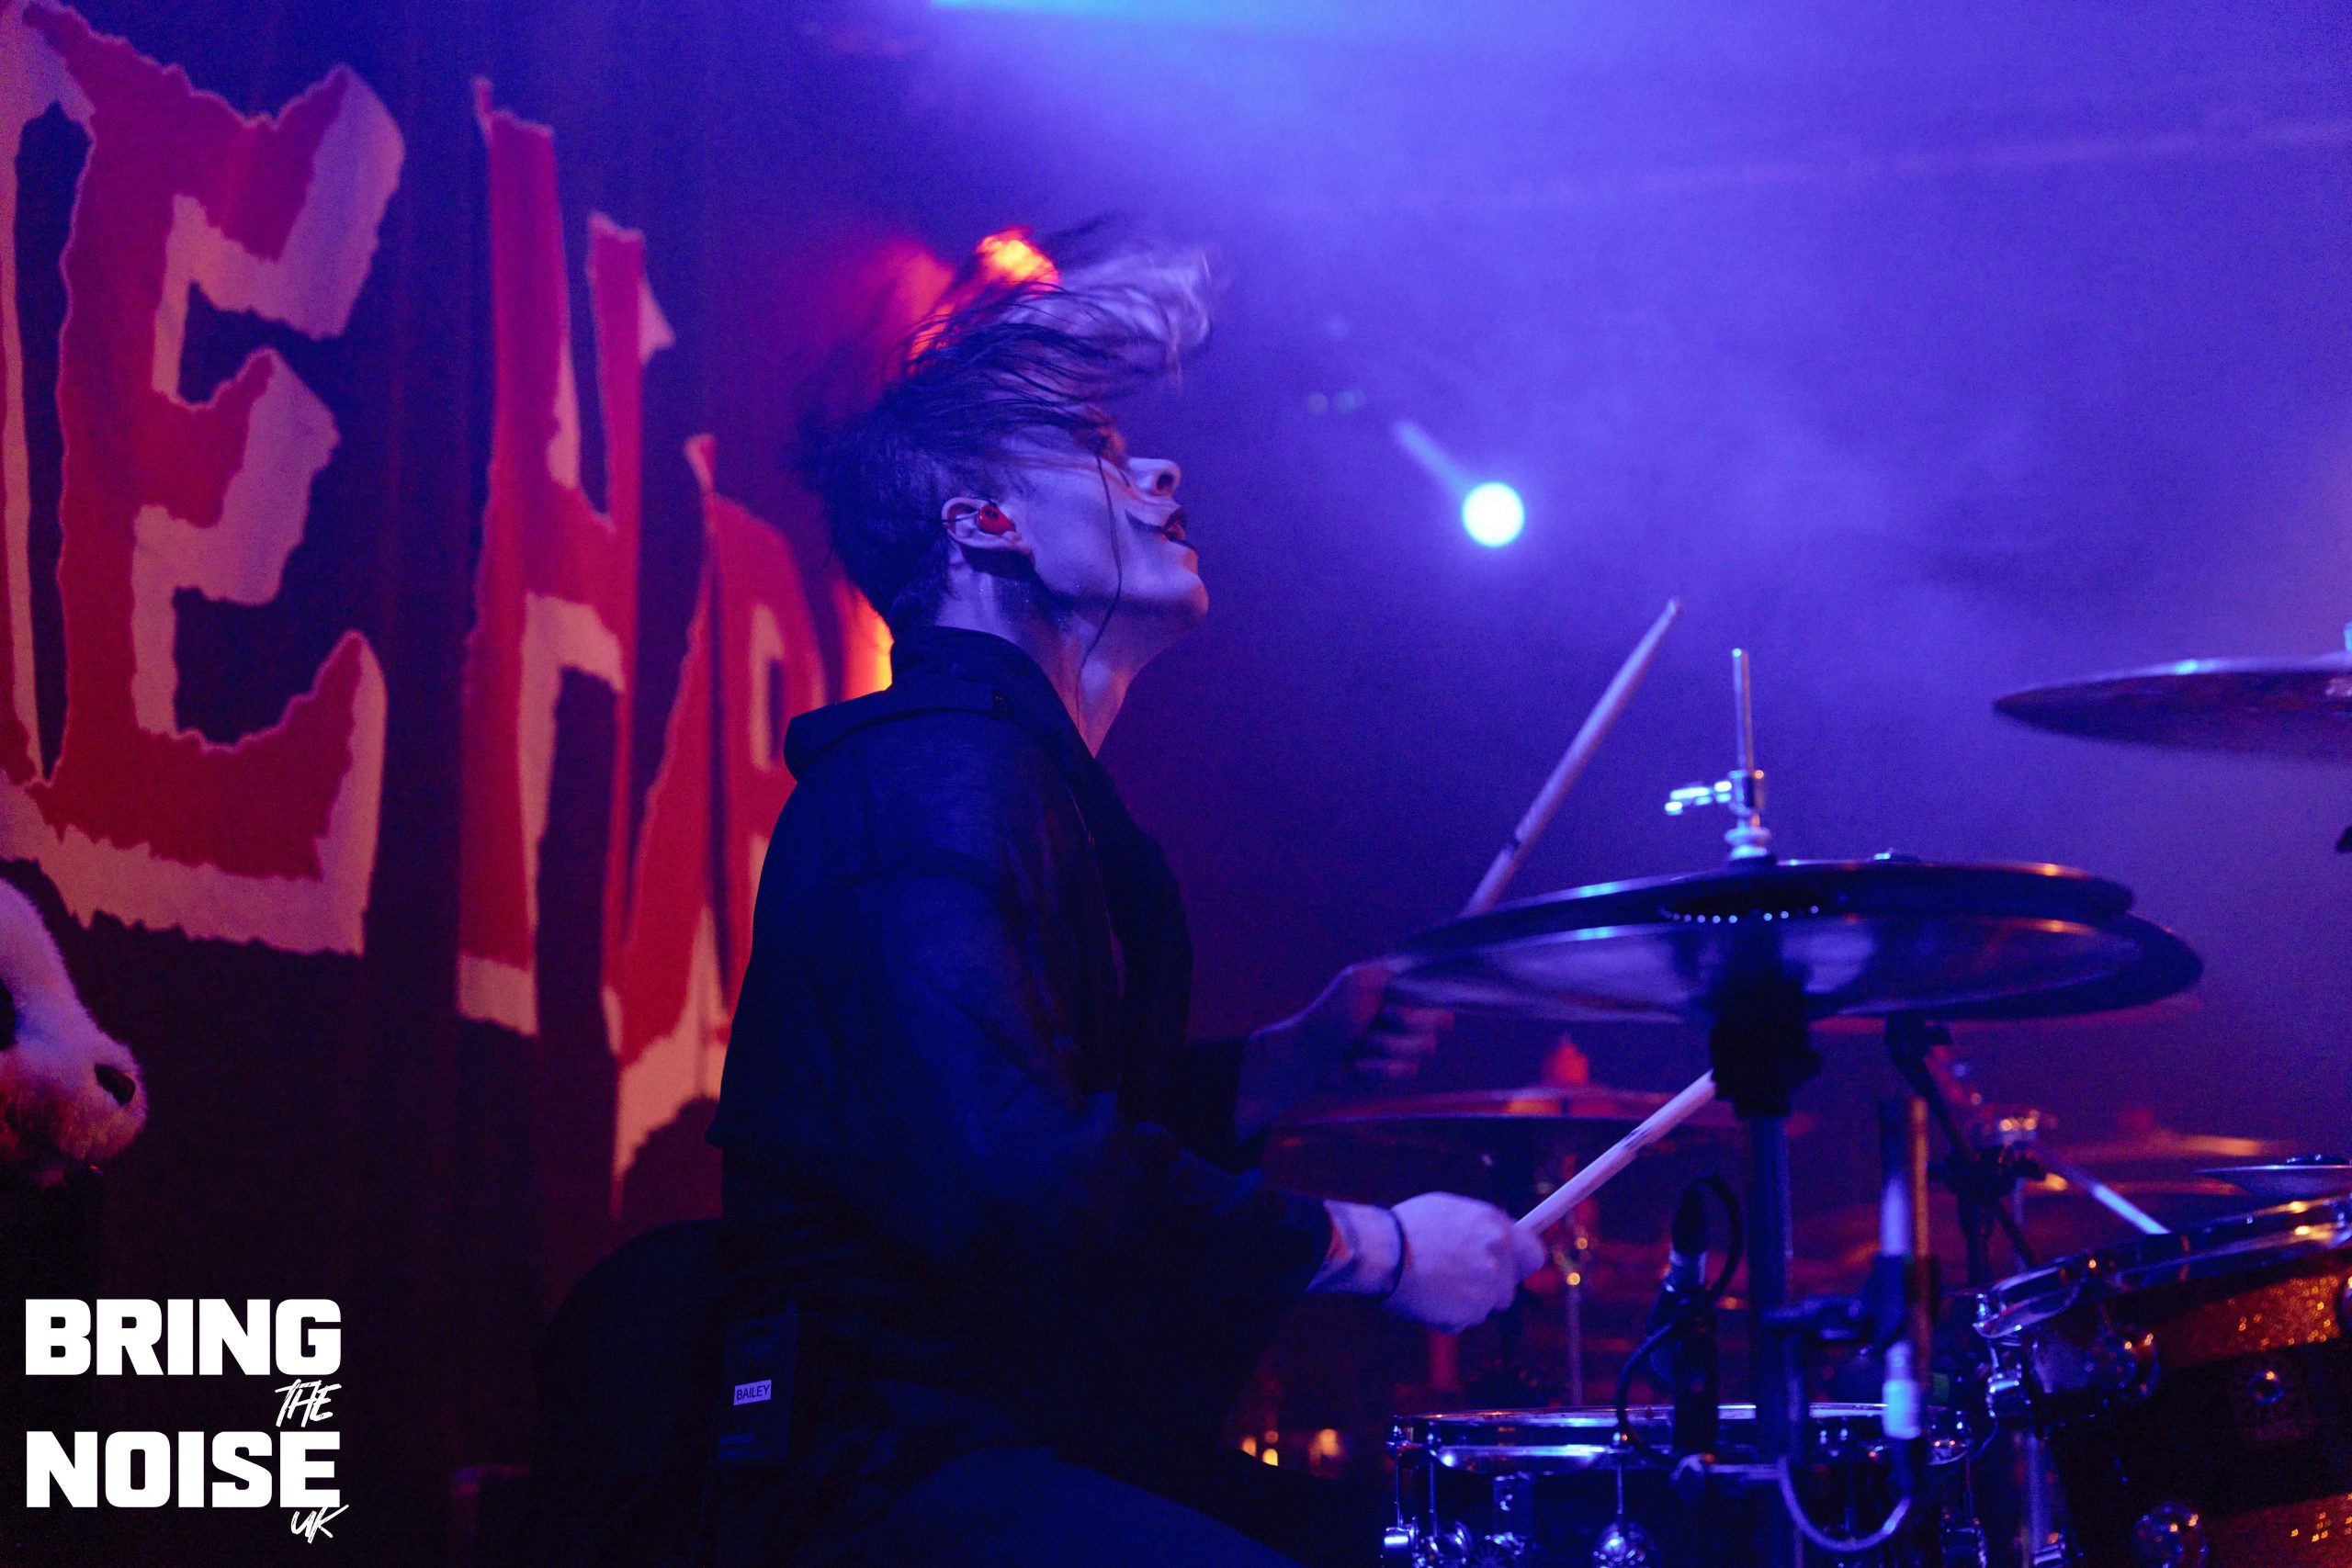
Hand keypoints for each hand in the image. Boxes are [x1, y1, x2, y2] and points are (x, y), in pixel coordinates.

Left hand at [1235, 962, 1453, 1133]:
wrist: (1310, 1054)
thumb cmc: (1333, 1013)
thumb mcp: (1362, 982)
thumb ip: (1400, 976)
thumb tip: (1432, 974)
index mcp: (1404, 992)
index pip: (1441, 993)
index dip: (1425, 1000)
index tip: (1394, 1002)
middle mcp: (1411, 1018)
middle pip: (1442, 1021)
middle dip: (1408, 1022)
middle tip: (1380, 1018)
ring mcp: (1406, 1046)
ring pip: (1423, 1047)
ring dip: (1386, 1045)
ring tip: (1362, 1043)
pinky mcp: (1397, 1072)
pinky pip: (1404, 1071)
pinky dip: (1377, 1067)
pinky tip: (1359, 1064)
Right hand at [1384, 1192, 1546, 1333]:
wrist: (1381, 1251)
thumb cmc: (1406, 1227)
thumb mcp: (1450, 1211)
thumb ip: (1480, 1228)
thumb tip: (1496, 1237)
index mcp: (1495, 1226)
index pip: (1535, 1254)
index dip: (1521, 1266)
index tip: (1510, 1271)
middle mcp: (1498, 1255)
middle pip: (1508, 1289)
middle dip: (1487, 1289)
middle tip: (1454, 1280)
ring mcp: (1486, 1285)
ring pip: (1485, 1307)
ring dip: (1465, 1303)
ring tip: (1433, 1285)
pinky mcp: (1470, 1311)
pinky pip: (1464, 1321)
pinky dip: (1448, 1316)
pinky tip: (1426, 1298)